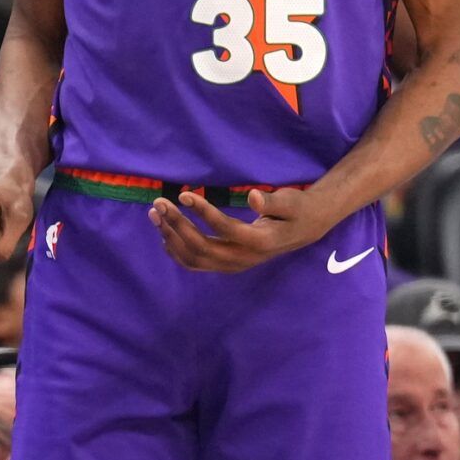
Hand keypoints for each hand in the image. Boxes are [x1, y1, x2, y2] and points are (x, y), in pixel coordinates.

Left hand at [148, 186, 338, 272]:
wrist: (304, 230)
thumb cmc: (296, 210)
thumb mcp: (291, 202)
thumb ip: (272, 202)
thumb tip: (253, 197)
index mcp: (260, 242)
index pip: (224, 230)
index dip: (203, 212)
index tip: (184, 194)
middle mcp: (244, 258)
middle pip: (203, 248)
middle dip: (177, 225)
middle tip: (159, 202)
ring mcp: (234, 265)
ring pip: (195, 259)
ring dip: (171, 237)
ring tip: (155, 214)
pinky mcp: (227, 264)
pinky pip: (197, 264)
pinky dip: (177, 251)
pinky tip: (164, 233)